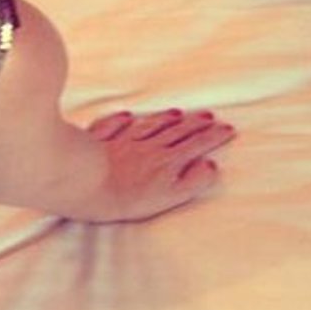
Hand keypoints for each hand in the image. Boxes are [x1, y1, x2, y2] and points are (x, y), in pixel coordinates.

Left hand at [85, 109, 235, 221]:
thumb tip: (210, 166)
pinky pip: (113, 125)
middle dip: (194, 124)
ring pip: (147, 125)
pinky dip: (122, 119)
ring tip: (178, 113)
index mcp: (165, 161)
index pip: (194, 145)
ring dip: (164, 118)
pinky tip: (127, 115)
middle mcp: (145, 147)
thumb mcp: (168, 196)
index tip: (227, 128)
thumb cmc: (124, 195)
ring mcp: (121, 141)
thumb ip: (192, 181)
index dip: (212, 137)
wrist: (83, 181)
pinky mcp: (98, 140)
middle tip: (209, 115)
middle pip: (174, 132)